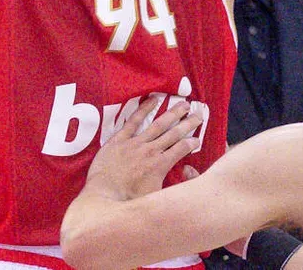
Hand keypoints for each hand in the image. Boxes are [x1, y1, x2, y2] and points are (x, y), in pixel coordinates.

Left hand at [82, 97, 203, 201]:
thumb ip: (171, 189)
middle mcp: (151, 151)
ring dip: (172, 113)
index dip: (192, 143)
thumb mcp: (155, 199)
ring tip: (183, 104)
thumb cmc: (128, 202)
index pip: (182, 149)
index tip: (198, 139)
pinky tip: (153, 100)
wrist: (104, 197)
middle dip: (188, 123)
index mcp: (160, 165)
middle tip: (199, 114)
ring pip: (158, 124)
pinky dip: (144, 109)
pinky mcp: (119, 140)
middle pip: (174, 133)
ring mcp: (135, 143)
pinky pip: (133, 121)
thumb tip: (182, 183)